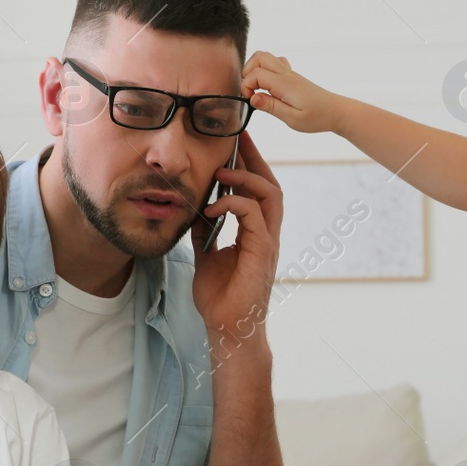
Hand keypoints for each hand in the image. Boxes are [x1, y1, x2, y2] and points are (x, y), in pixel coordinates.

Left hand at [191, 131, 281, 347]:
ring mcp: (268, 242)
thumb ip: (206, 230)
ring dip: (246, 177)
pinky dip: (234, 204)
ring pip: (270, 195)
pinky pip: (254, 216)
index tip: (234, 141)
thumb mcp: (206, 254)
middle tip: (236, 136)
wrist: (226, 329)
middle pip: (270, 184)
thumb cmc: (220, 298)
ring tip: (222, 169)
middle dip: (254, 157)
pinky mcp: (262, 252)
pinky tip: (213, 206)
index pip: (258, 189)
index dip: (249, 163)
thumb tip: (195, 206)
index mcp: (256, 233)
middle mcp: (267, 234)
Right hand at [242, 51, 345, 133]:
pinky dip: (266, 70)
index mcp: (285, 84)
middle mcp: (286, 74)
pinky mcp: (292, 76)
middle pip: (259, 57)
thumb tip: (252, 98)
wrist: (336, 111)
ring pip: (266, 57)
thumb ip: (270, 107)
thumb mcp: (292, 119)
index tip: (250, 100)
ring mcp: (289, 73)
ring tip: (258, 89)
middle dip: (247, 73)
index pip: (256, 73)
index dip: (246, 86)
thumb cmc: (317, 117)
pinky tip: (269, 86)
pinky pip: (276, 63)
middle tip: (251, 92)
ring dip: (255, 70)